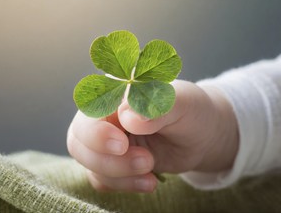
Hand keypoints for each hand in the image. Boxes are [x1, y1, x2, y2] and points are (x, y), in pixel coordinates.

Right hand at [67, 80, 238, 191]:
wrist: (201, 136)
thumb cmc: (191, 111)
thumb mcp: (184, 103)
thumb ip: (158, 105)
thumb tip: (129, 117)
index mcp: (116, 93)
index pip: (88, 111)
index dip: (96, 132)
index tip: (122, 144)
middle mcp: (105, 117)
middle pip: (79, 141)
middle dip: (108, 159)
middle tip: (147, 161)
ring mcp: (106, 142)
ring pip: (89, 164)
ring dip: (119, 175)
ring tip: (152, 172)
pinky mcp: (113, 164)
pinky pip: (101, 180)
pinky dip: (123, 185)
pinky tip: (149, 182)